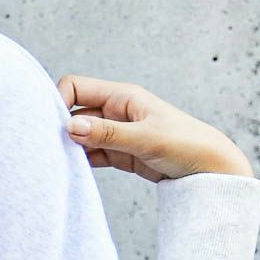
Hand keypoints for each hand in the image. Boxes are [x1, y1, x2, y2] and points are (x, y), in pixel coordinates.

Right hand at [55, 74, 255, 181]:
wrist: (209, 168)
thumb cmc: (184, 145)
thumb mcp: (145, 138)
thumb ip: (107, 134)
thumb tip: (70, 127)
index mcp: (121, 96)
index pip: (76, 87)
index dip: (60, 102)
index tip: (55, 128)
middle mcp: (115, 111)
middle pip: (74, 112)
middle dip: (60, 128)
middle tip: (51, 150)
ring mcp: (115, 133)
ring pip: (80, 136)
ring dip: (69, 148)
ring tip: (60, 165)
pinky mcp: (118, 154)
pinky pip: (91, 154)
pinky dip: (80, 162)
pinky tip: (72, 172)